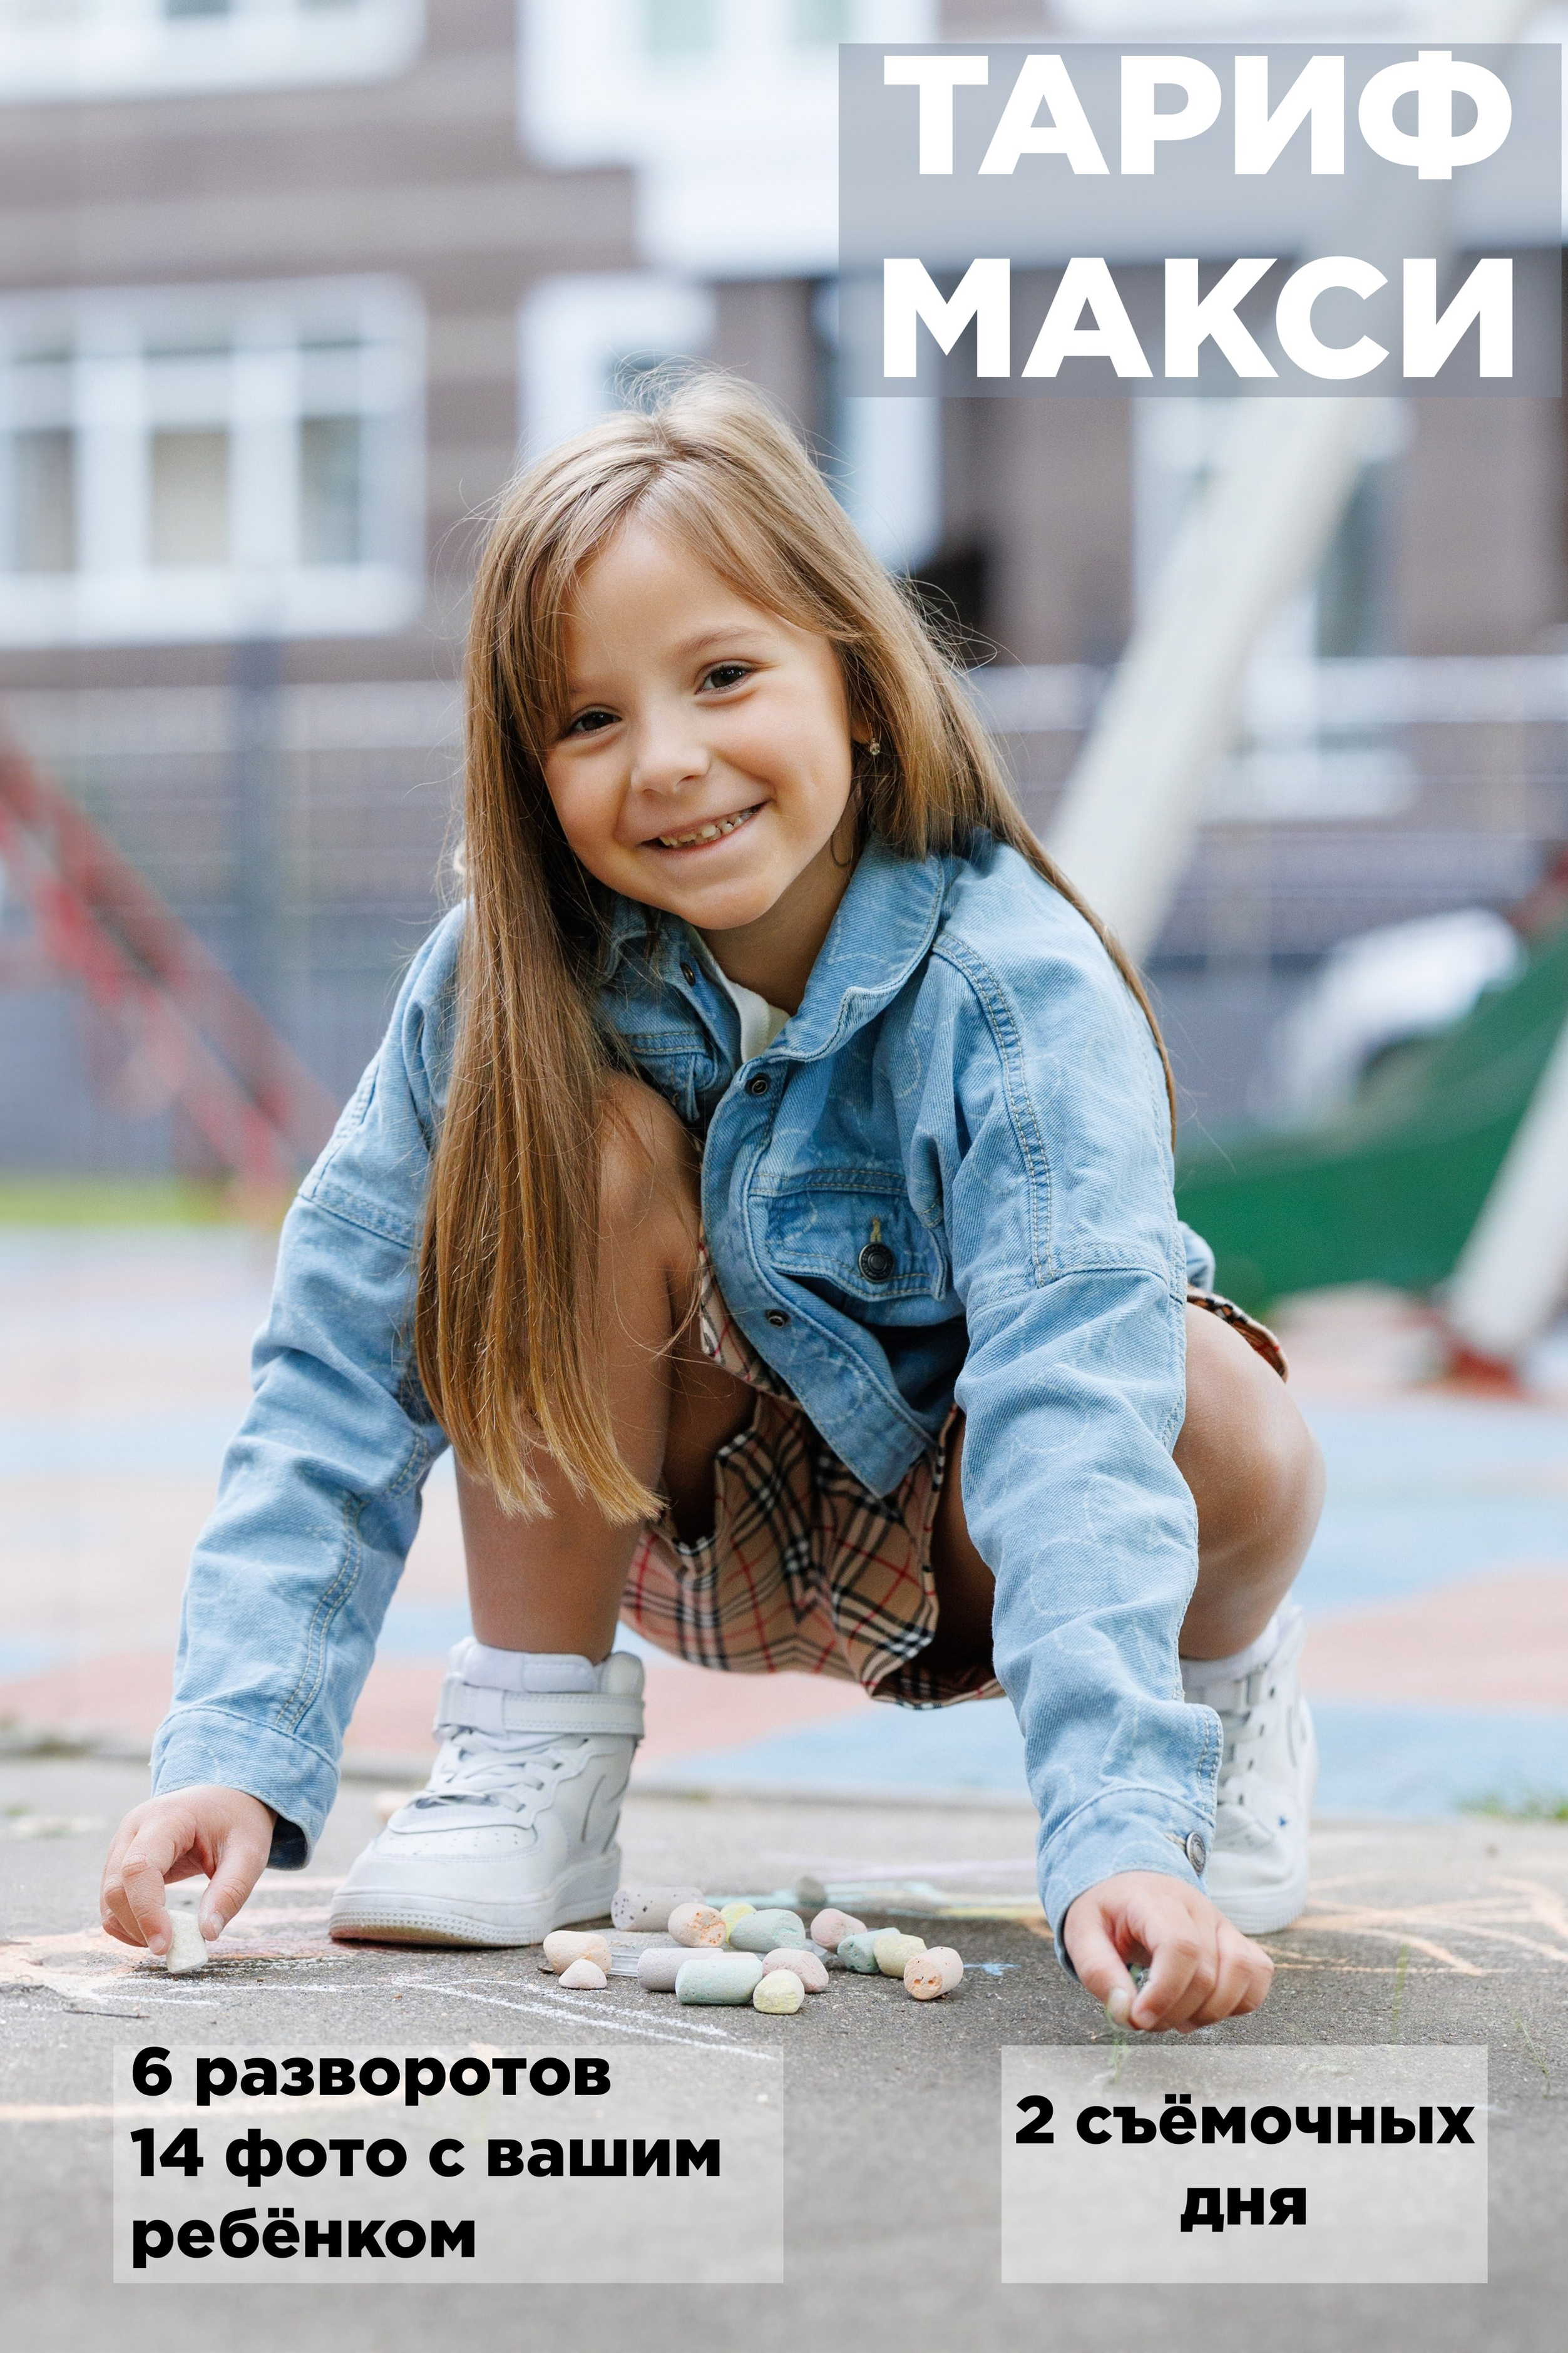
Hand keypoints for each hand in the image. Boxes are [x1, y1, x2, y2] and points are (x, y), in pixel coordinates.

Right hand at [100, 1786, 275, 1956]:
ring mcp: (122, 1843)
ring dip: (131, 1927)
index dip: (146, 1911)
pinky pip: (111, 1899)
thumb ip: (231, 1891)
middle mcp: (134, 1828)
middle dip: (138, 1925)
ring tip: (170, 1937)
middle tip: (172, 1949)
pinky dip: (127, 1921)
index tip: (165, 1946)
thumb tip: (207, 1934)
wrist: (225, 1796)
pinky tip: (157, 1928)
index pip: (139, 1868)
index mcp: (167, 1818)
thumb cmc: (238, 1821)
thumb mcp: (250, 1852)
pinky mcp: (120, 1859)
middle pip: (116, 1886)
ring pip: (108, 1897)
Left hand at [1062, 1871, 1272, 2032]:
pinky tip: (1203, 2007)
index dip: (1165, 1992)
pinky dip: (1238, 2003)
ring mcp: (1223, 1922)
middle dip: (1176, 2012)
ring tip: (1177, 2016)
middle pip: (1207, 1972)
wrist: (1129, 1885)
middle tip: (1147, 2019)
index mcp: (1155, 1900)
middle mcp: (1197, 1907)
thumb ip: (1097, 1972)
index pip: (1180, 1946)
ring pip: (1242, 1974)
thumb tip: (1125, 2010)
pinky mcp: (1237, 1940)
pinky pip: (1259, 1974)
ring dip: (1210, 2012)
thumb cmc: (1107, 1912)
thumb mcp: (1082, 1933)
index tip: (1140, 2017)